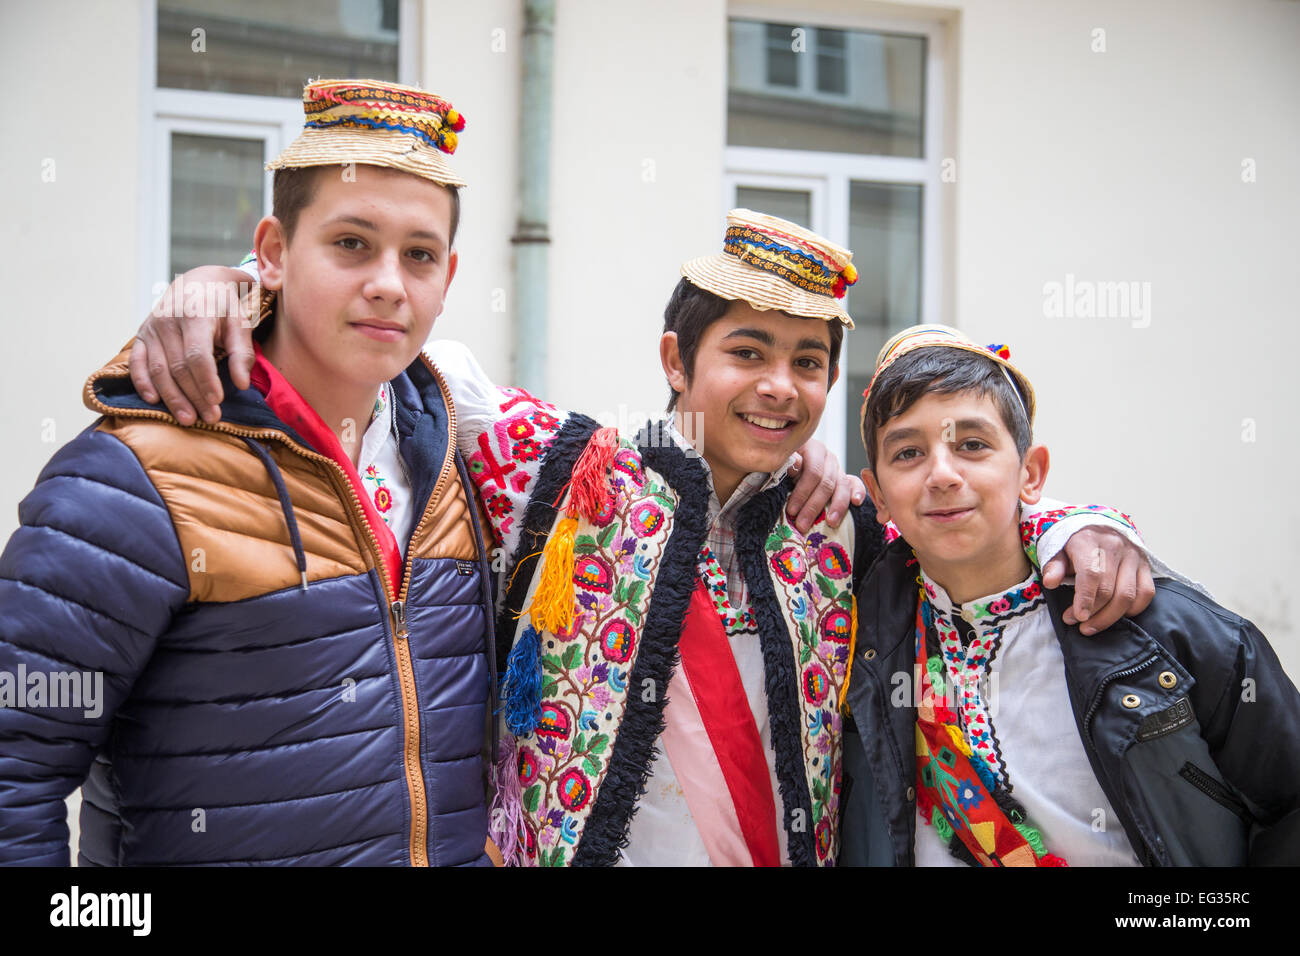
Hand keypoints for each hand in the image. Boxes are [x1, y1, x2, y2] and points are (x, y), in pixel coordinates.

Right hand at [128, 265, 257, 424]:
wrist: (200, 280)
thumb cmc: (225, 305)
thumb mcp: (241, 322)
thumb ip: (243, 352)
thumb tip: (242, 384)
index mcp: (195, 314)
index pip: (197, 355)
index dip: (206, 381)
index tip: (218, 402)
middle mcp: (168, 320)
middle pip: (178, 367)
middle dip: (194, 396)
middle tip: (210, 418)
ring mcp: (151, 327)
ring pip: (158, 370)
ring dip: (172, 397)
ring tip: (188, 419)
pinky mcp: (142, 335)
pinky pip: (137, 362)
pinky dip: (143, 382)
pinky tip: (154, 400)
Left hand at [786, 440, 865, 532]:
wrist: (789, 464)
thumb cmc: (781, 466)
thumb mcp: (780, 463)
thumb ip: (786, 464)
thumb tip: (796, 465)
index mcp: (811, 448)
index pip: (812, 472)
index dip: (802, 493)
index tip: (791, 511)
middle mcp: (827, 456)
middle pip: (826, 482)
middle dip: (814, 506)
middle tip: (802, 525)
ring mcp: (837, 467)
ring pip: (841, 486)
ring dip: (837, 506)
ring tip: (830, 523)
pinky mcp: (844, 478)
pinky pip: (854, 483)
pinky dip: (858, 492)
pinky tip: (857, 502)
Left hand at [1042, 527, 1154, 634]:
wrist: (1097, 526)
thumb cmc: (1074, 542)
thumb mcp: (1057, 549)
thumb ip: (1053, 566)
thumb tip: (1050, 582)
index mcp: (1089, 541)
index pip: (1091, 574)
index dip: (1085, 598)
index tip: (1078, 617)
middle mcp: (1115, 546)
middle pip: (1109, 589)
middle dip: (1094, 613)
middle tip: (1079, 624)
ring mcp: (1134, 556)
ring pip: (1129, 594)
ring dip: (1111, 616)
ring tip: (1093, 626)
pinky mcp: (1145, 565)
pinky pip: (1146, 592)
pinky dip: (1133, 609)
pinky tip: (1117, 615)